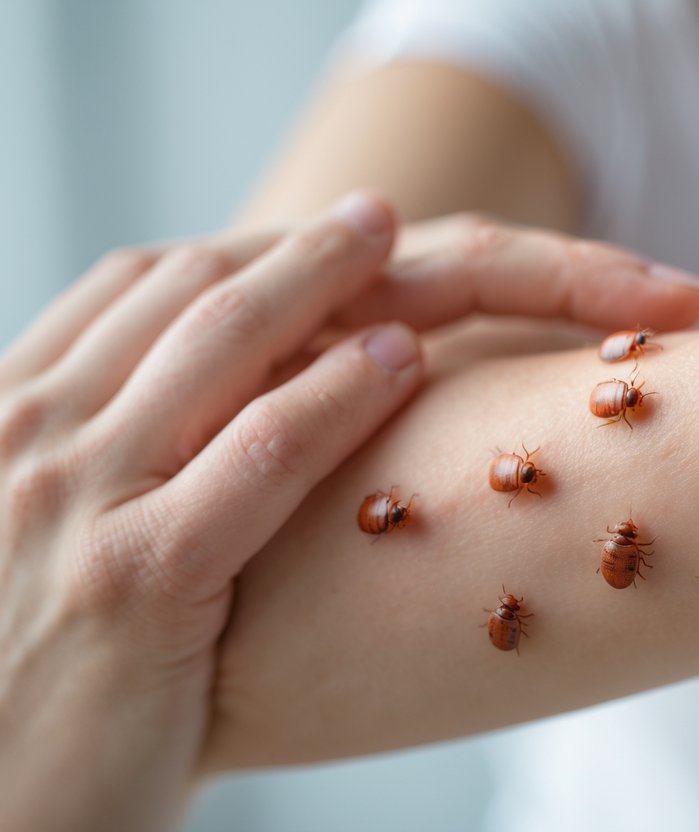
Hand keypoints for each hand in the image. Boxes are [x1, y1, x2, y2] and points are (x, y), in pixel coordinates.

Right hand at [0, 193, 698, 830]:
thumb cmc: (33, 691)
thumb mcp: (47, 549)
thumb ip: (116, 470)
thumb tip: (225, 415)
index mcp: (6, 417)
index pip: (132, 291)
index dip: (240, 254)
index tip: (318, 236)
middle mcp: (32, 437)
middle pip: (188, 291)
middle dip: (295, 246)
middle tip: (377, 216)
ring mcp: (76, 500)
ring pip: (223, 344)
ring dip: (325, 281)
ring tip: (400, 248)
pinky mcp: (132, 580)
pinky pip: (257, 455)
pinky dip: (335, 395)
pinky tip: (401, 360)